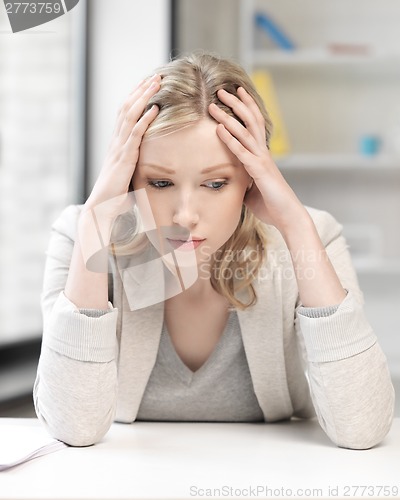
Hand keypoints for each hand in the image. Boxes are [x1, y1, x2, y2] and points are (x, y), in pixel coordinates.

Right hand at [84, 74, 160, 222]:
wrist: (102, 207)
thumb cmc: (115, 196)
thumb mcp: (128, 176)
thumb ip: (136, 167)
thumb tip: (151, 169)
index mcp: (117, 144)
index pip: (126, 114)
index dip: (137, 98)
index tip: (148, 85)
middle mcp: (116, 141)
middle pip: (128, 108)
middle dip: (141, 91)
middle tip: (155, 76)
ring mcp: (119, 148)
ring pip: (130, 115)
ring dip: (144, 98)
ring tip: (156, 83)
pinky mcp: (124, 157)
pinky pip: (135, 134)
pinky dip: (145, 120)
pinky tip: (154, 109)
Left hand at [208, 87, 307, 234]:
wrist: (288, 217)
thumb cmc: (271, 205)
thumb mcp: (252, 190)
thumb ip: (243, 180)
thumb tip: (232, 180)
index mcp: (262, 155)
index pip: (254, 125)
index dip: (246, 108)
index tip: (235, 94)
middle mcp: (263, 153)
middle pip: (251, 120)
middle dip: (236, 103)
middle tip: (222, 89)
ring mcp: (262, 160)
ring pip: (245, 132)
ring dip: (228, 117)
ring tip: (214, 105)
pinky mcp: (260, 172)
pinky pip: (242, 152)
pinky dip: (230, 140)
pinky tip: (219, 129)